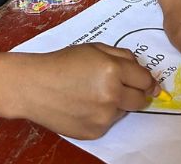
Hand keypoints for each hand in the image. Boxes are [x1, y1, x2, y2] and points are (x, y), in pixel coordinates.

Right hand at [19, 43, 157, 139]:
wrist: (32, 87)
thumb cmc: (63, 63)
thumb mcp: (96, 49)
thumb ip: (124, 57)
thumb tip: (145, 73)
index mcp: (114, 71)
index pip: (146, 80)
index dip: (148, 81)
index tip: (148, 84)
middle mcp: (112, 95)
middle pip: (140, 100)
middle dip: (136, 93)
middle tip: (120, 88)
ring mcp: (103, 117)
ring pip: (124, 111)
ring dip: (117, 104)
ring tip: (93, 94)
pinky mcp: (94, 132)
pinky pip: (109, 123)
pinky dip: (103, 115)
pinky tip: (84, 106)